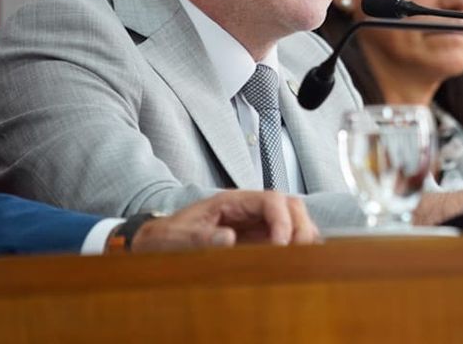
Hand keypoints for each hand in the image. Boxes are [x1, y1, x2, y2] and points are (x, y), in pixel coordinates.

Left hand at [126, 191, 318, 251]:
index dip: (282, 220)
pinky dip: (297, 247)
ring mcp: (256, 224)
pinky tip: (296, 262)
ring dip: (303, 236)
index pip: (271, 200)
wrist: (159, 243)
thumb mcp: (178, 237)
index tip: (281, 244)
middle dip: (300, 226)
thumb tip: (228, 238)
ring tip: (301, 259)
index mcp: (233, 201)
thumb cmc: (169, 237)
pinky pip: (287, 238)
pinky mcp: (259, 240)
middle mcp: (250, 209)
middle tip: (298, 253)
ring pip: (294, 220)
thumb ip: (201, 237)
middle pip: (290, 206)